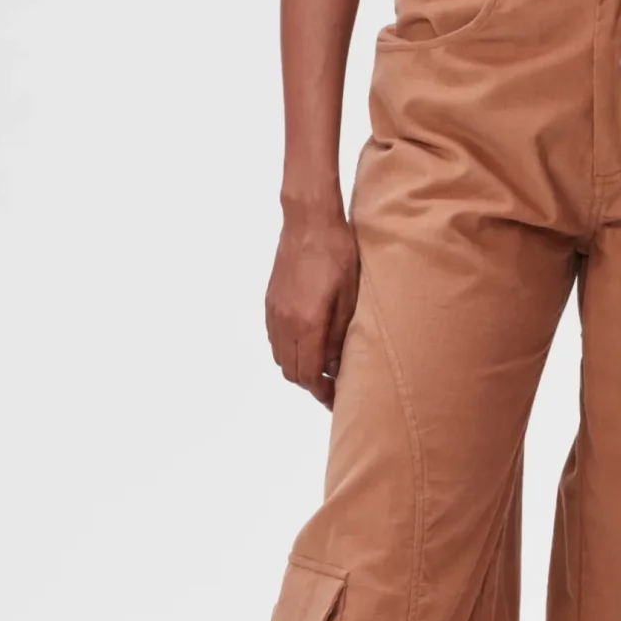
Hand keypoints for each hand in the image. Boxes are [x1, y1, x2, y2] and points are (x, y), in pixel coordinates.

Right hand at [265, 211, 359, 408]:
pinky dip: (288, 350)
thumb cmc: (337, 253)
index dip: (322, 392)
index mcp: (306, 323)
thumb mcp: (349, 295)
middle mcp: (284, 322)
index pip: (309, 373)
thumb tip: (337, 364)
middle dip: (310, 383)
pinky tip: (307, 343)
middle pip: (291, 371)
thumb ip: (340, 334)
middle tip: (332, 385)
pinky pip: (275, 339)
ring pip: (280, 357)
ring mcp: (274, 312)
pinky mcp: (270, 301)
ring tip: (321, 366)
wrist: (308, 221)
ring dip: (298, 367)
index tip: (336, 399)